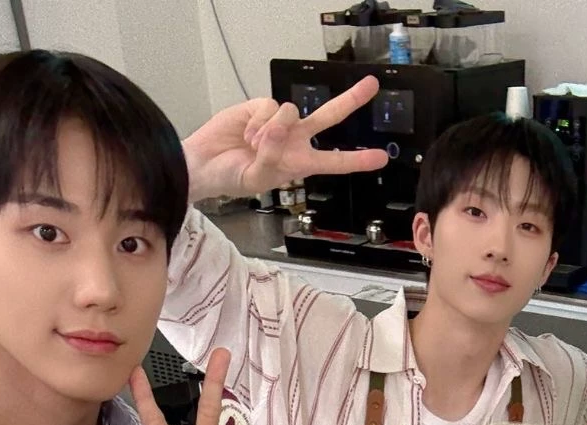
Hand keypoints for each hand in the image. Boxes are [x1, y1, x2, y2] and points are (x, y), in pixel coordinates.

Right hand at [184, 78, 388, 201]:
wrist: (205, 163)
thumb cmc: (232, 177)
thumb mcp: (257, 179)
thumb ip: (272, 158)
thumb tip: (279, 128)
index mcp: (300, 163)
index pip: (334, 161)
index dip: (357, 160)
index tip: (381, 157)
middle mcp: (295, 140)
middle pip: (329, 116)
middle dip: (351, 100)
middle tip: (371, 85)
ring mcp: (280, 122)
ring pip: (291, 111)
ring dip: (271, 131)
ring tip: (253, 146)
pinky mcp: (261, 107)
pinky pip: (269, 107)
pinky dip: (257, 122)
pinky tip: (247, 133)